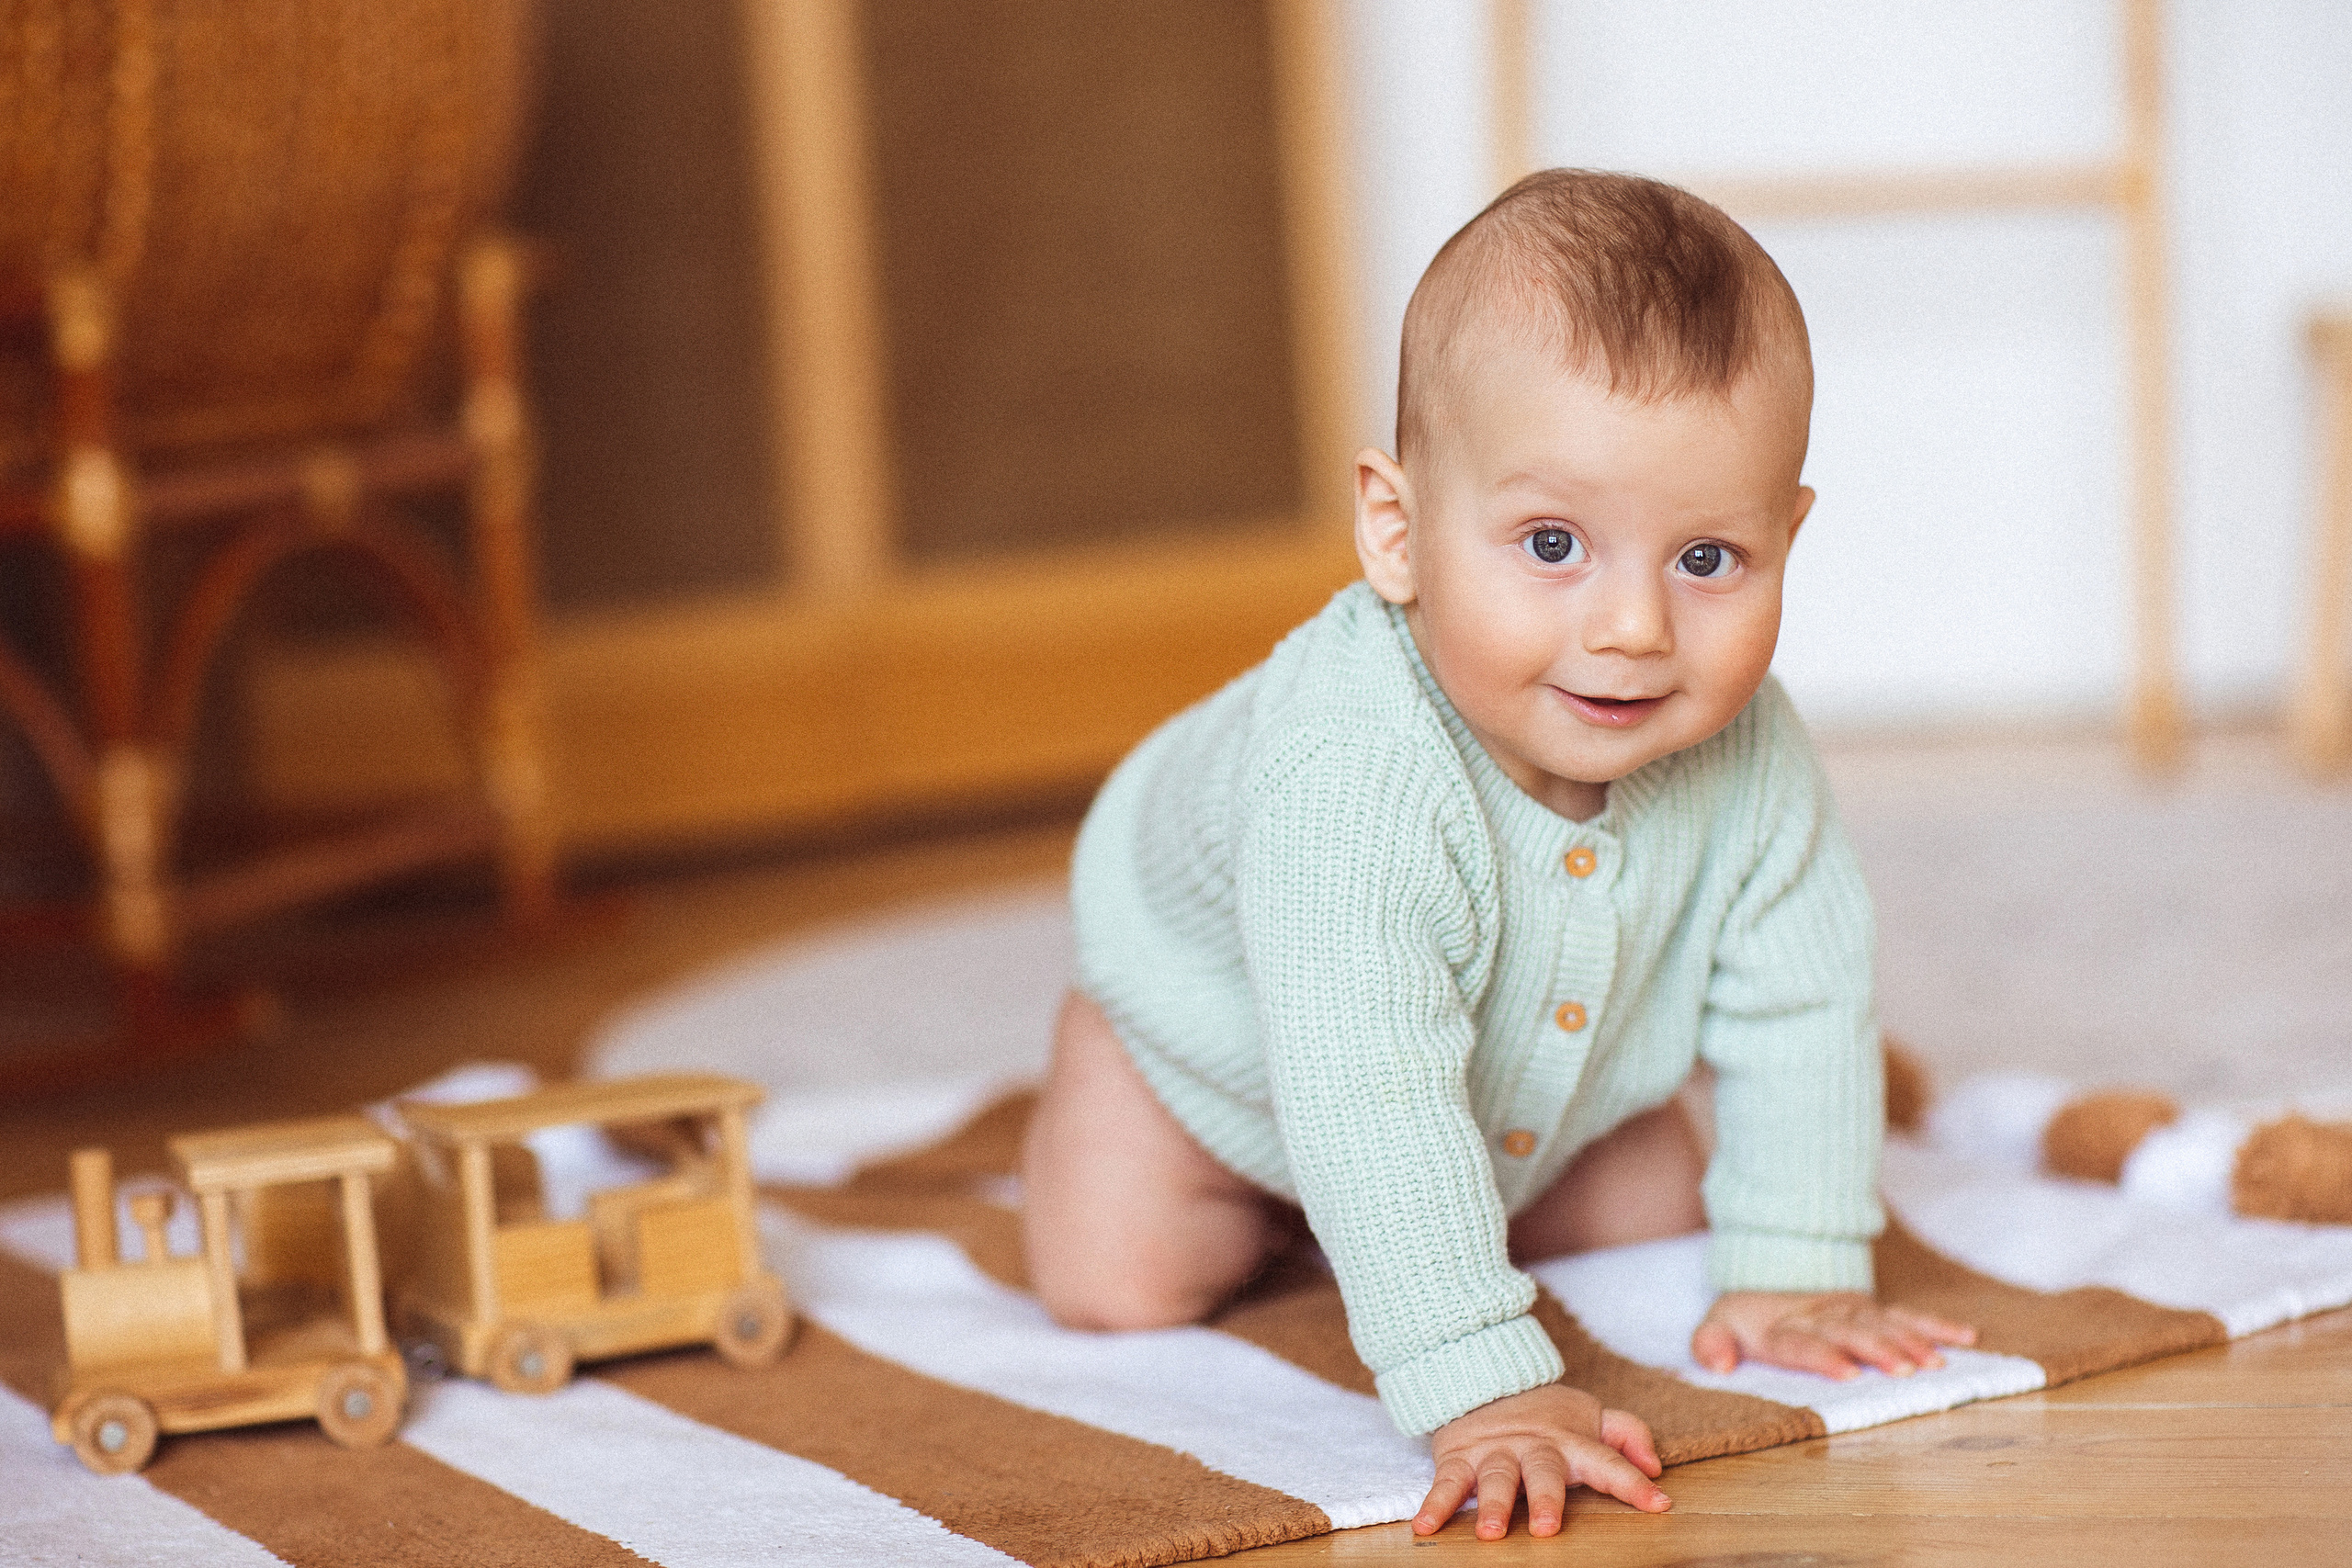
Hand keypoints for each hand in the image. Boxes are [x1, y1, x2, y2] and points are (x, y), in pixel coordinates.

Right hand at [1412, 1383, 1669, 1539]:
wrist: (1483, 1380)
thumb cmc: (1546, 1415)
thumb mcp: (1590, 1416)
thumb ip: (1627, 1433)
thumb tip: (1656, 1466)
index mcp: (1570, 1442)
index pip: (1607, 1461)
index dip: (1633, 1481)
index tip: (1658, 1502)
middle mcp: (1532, 1448)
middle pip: (1542, 1473)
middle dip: (1545, 1499)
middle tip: (1547, 1527)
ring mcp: (1493, 1453)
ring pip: (1494, 1479)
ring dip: (1490, 1504)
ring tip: (1490, 1531)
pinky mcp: (1458, 1458)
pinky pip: (1445, 1482)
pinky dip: (1434, 1504)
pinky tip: (1426, 1526)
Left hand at [1692, 1291, 1975, 1379]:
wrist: (1769, 1270)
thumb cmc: (1746, 1316)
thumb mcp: (1716, 1324)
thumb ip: (1709, 1343)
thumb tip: (1718, 1364)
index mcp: (1783, 1325)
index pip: (1801, 1341)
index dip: (1822, 1354)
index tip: (1846, 1371)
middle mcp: (1822, 1315)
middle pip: (1850, 1331)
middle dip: (1877, 1349)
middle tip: (1904, 1370)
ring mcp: (1851, 1310)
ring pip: (1884, 1323)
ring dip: (1911, 1340)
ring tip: (1937, 1362)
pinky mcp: (1873, 1308)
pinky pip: (1907, 1314)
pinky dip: (1936, 1324)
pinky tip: (1966, 1336)